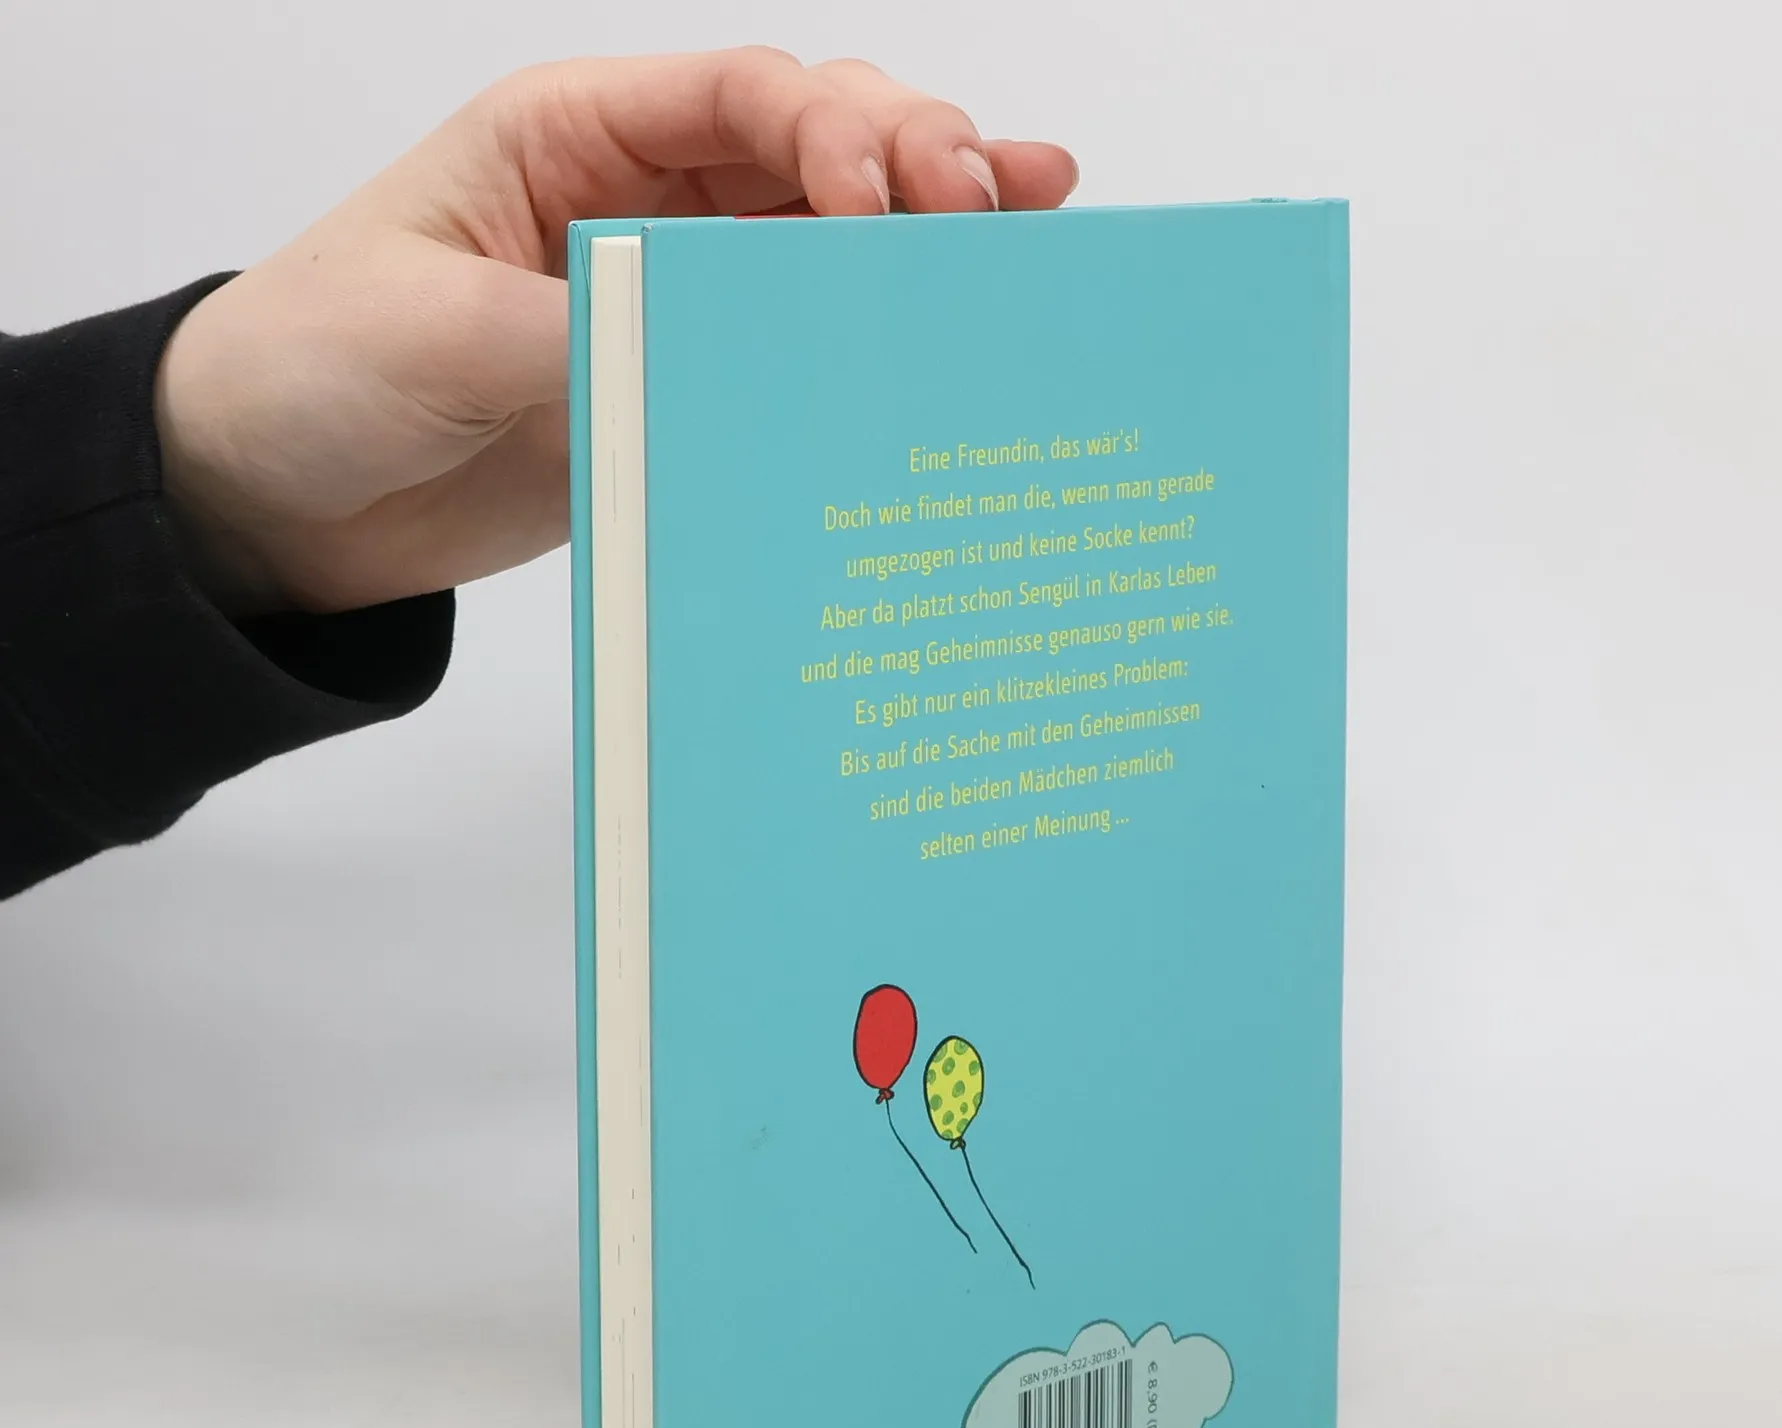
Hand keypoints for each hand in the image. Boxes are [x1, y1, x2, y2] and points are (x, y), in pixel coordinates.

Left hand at [154, 51, 1077, 616]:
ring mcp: (675, 300)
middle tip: (991, 212)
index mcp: (573, 141)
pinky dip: (874, 339)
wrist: (273, 501)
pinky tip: (953, 324)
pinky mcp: (683, 390)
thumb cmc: (313, 372)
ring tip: (1035, 226)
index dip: (834, 132)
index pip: (739, 99)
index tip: (885, 206)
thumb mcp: (433, 334)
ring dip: (925, 232)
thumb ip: (584, 331)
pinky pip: (797, 354)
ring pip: (826, 245)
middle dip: (912, 163)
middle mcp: (641, 203)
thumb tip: (728, 352)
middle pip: (811, 149)